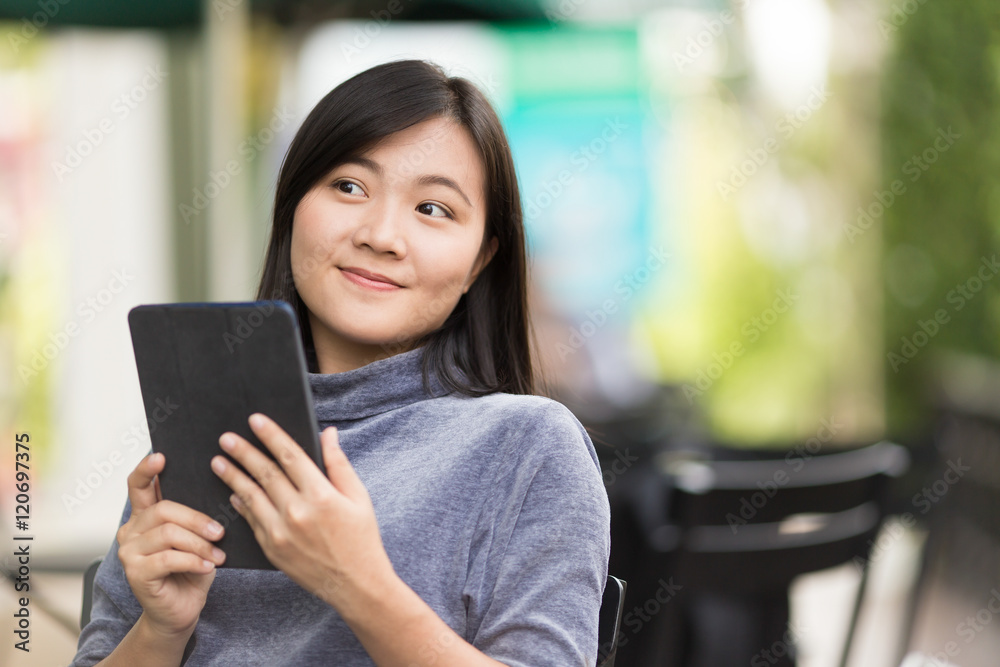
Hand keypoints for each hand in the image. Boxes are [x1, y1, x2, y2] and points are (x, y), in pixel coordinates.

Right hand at [116, 453, 227, 636]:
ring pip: (169, 534)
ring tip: (217, 554)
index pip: (137, 485)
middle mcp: (131, 530)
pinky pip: (169, 559)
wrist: (181, 609)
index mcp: (144, 516)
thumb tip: (219, 488)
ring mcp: (129, 552)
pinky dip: (193, 562)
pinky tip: (208, 567)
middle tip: (220, 532)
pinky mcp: (135, 573)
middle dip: (197, 519)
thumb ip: (195, 516)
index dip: (147, 468)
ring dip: (199, 544)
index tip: (162, 456)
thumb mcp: (197, 537)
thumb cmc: (192, 569)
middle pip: (163, 509)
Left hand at [210, 414, 393, 614]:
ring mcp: (282, 533)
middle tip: (226, 438)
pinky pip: (252, 521)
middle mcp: (298, 512)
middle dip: (244, 452)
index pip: (289, 455)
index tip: (255, 420)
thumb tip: (327, 434)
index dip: (271, 435)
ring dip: (232, 477)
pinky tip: (233, 493)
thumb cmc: (362, 537)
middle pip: (265, 473)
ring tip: (218, 461)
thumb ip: (339, 463)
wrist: (355, 585)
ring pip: (251, 496)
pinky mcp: (273, 550)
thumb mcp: (358, 497)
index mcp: (322, 495)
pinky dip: (241, 504)